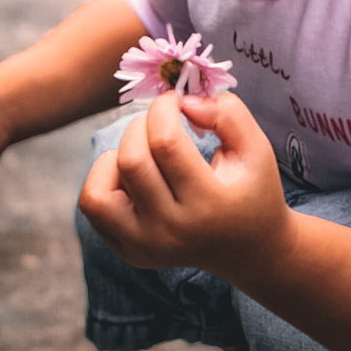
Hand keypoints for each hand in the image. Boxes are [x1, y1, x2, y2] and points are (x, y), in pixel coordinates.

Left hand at [78, 91, 292, 279]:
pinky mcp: (129, 251)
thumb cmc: (253, 189)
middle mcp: (171, 231)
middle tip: (163, 121)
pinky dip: (105, 179)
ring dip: (118, 155)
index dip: (164, 108)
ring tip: (146, 151)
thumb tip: (183, 102)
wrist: (248, 248)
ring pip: (98, 191)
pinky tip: (134, 175)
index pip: (165, 143)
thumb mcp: (256, 147)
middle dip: (143, 124)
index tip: (176, 100)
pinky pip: (94, 205)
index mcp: (208, 204)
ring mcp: (144, 246)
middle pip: (131, 161)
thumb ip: (227, 113)